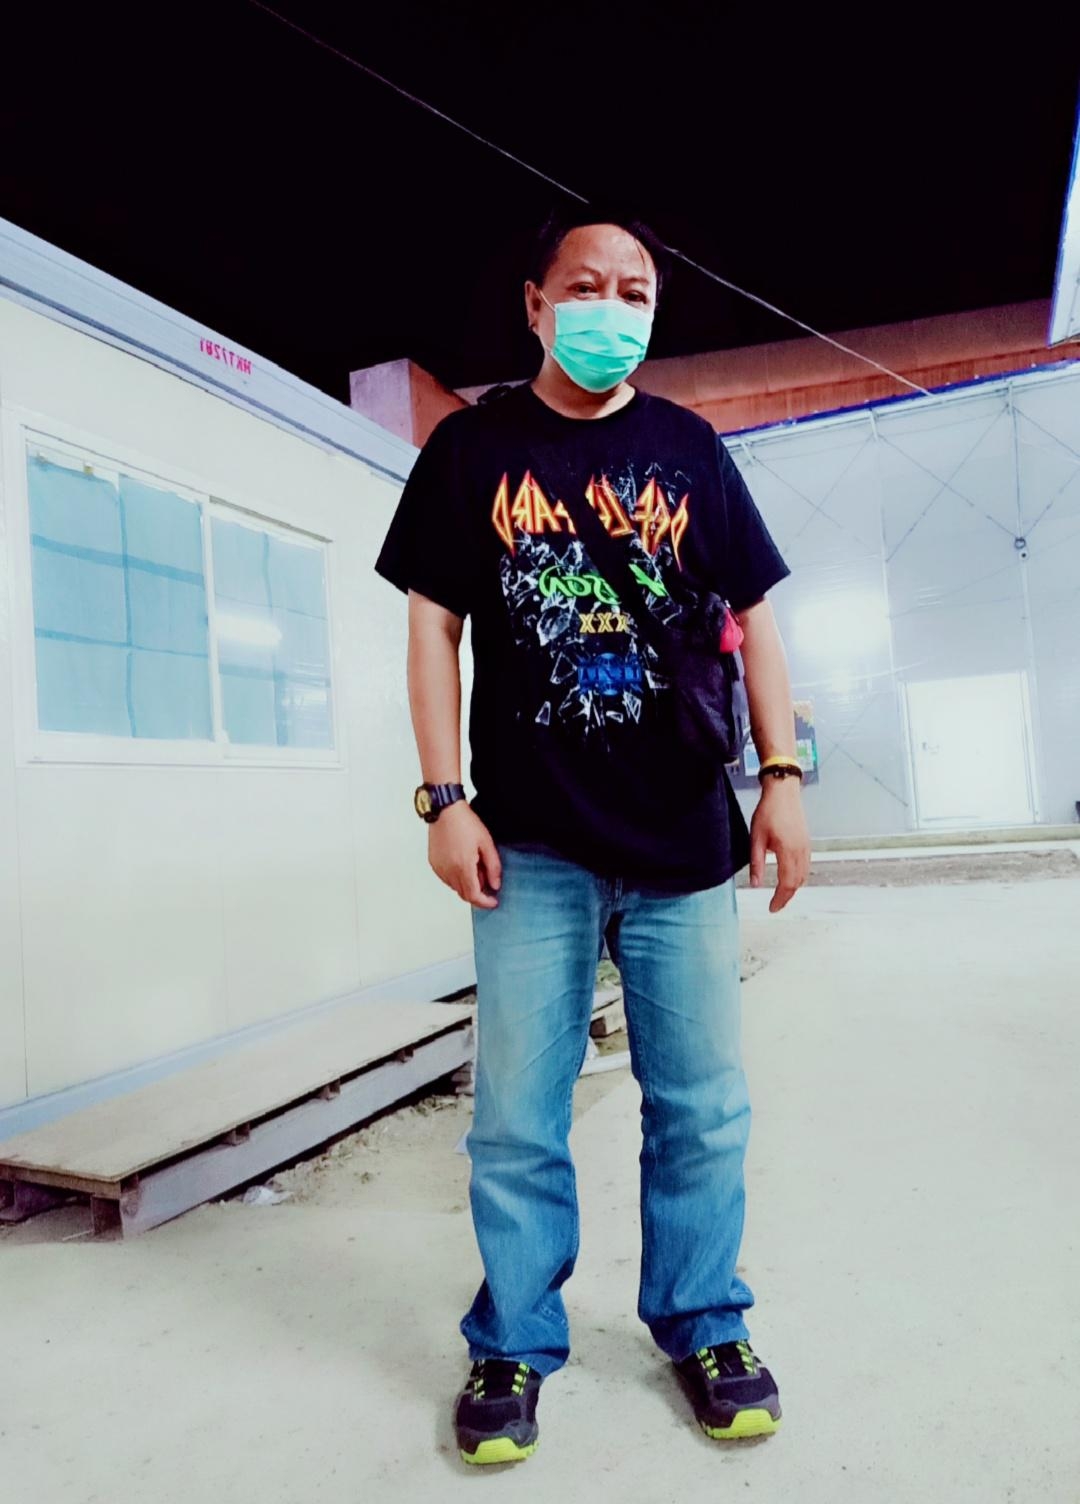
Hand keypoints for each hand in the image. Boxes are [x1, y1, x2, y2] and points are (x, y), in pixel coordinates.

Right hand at [428, 802, 501, 908]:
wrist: (445, 811)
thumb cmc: (465, 823)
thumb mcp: (486, 843)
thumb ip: (493, 867)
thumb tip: (495, 885)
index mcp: (463, 867)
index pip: (474, 896)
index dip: (485, 902)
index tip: (493, 902)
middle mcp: (448, 871)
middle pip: (464, 894)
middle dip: (478, 893)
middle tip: (488, 881)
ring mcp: (439, 868)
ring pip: (455, 887)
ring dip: (467, 884)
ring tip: (475, 866)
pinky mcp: (434, 864)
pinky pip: (447, 879)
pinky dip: (457, 878)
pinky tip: (463, 863)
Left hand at [749, 778, 810, 912]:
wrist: (783, 792)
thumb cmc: (768, 812)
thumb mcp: (756, 838)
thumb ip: (756, 863)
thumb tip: (755, 884)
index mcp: (787, 851)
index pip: (786, 884)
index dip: (779, 899)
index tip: (771, 908)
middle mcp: (800, 851)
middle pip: (797, 883)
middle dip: (786, 897)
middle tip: (775, 905)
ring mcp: (806, 847)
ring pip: (804, 876)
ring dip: (793, 888)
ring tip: (781, 896)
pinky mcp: (807, 843)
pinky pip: (806, 866)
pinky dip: (799, 877)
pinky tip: (790, 879)